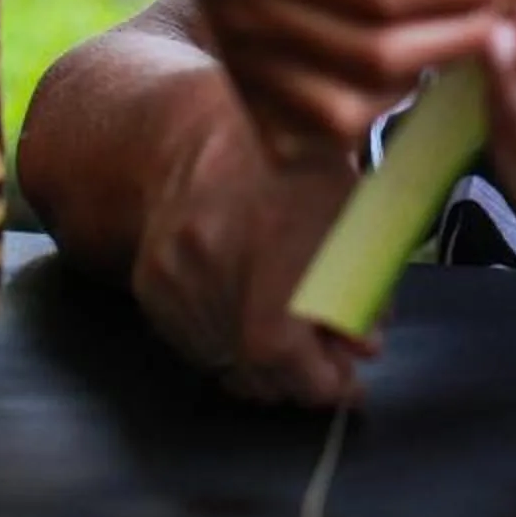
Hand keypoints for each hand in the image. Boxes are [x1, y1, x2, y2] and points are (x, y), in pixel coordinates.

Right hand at [131, 102, 376, 405]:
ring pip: (222, 362)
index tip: (349, 384)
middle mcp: (214, 268)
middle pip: (254, 370)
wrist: (206, 132)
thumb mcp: (350, 213)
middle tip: (324, 367)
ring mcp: (176, 280)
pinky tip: (252, 324)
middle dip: (298, 380)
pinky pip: (193, 343)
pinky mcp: (152, 286)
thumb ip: (363, 285)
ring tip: (293, 343)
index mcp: (270, 247)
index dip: (322, 382)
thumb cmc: (291, 165)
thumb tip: (364, 346)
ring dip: (262, 368)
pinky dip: (227, 347)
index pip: (286, 356)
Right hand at [154, 0, 515, 147]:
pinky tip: (399, 61)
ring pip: (360, 107)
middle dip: (464, 30)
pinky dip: (379, 105)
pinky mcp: (250, 105)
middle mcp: (249, 21)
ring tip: (460, 23)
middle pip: (379, 57)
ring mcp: (246, 73)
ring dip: (427, 69)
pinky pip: (330, 136)